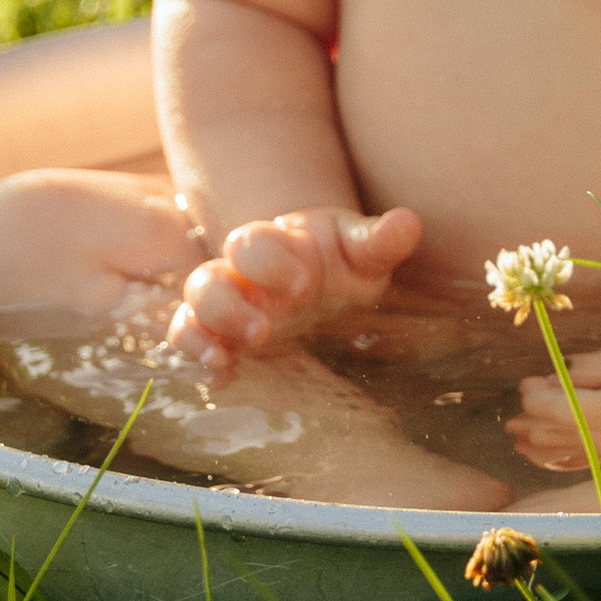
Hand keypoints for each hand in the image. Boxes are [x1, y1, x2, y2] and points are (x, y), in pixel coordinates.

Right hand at [168, 203, 422, 372]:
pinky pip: (193, 341)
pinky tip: (221, 377)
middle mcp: (240, 275)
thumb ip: (379, 240)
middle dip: (227, 306)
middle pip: (208, 281)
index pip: (254, 244)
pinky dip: (200, 359)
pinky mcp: (223, 336)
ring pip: (194, 312)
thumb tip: (407, 223)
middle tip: (264, 331)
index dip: (271, 260)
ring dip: (203, 334)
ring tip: (224, 358)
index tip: (306, 282)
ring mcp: (227, 306)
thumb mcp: (361, 249)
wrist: (318, 272)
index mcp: (274, 245)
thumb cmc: (339, 258)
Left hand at [507, 333, 600, 472]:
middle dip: (534, 426)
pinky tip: (549, 457)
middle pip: (565, 435)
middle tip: (511, 419)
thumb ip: (594, 368)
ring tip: (519, 439)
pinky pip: (596, 461)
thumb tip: (556, 375)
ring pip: (577, 452)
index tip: (525, 384)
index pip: (564, 408)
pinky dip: (568, 460)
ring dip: (544, 447)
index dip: (538, 398)